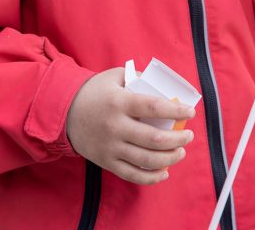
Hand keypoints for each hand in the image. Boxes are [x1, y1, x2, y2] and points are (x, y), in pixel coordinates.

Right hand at [66, 68, 194, 184]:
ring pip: (146, 160)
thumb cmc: (95, 92)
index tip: (191, 112)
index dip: (176, 110)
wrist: (63, 112)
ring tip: (180, 151)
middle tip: (189, 136)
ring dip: (169, 158)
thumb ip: (138, 78)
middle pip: (154, 138)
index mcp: (119, 102)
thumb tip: (164, 85)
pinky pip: (131, 175)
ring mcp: (110, 147)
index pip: (153, 107)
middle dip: (178, 139)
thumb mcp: (115, 77)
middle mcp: (115, 126)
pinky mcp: (106, 162)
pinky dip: (151, 177)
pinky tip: (165, 172)